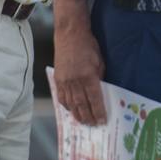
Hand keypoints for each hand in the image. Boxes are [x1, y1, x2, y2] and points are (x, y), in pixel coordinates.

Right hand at [51, 0, 106, 124]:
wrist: (70, 34)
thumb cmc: (88, 46)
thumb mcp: (99, 61)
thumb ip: (99, 77)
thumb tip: (100, 92)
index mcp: (88, 76)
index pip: (94, 99)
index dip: (99, 112)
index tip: (102, 121)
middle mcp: (75, 81)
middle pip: (82, 104)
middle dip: (89, 117)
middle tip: (94, 125)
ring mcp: (64, 80)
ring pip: (71, 103)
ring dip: (77, 114)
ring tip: (83, 122)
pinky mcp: (58, 78)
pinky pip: (61, 96)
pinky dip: (66, 105)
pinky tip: (71, 110)